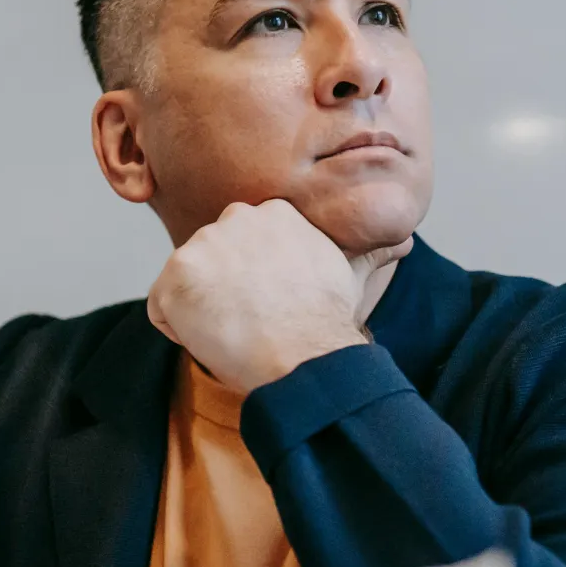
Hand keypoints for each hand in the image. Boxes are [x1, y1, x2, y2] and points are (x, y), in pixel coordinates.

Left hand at [146, 200, 411, 392]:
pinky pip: (162, 309)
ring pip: (186, 286)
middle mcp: (233, 218)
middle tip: (253, 322)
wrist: (303, 352)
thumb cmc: (327, 321)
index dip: (252, 284)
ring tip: (238, 332)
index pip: (242, 249)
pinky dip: (179, 331)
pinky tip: (214, 340)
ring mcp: (202, 245)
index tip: (271, 307)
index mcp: (273, 213)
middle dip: (224, 293)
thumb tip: (403, 239)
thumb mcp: (351, 274)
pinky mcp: (176, 275)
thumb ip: (368, 250)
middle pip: (211, 263)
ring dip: (202, 313)